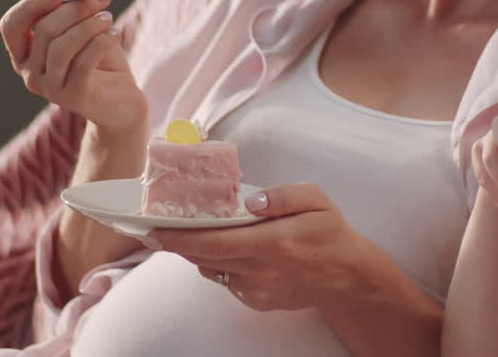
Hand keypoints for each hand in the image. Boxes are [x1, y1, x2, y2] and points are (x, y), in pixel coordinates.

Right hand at [0, 0, 145, 132]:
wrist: (122, 100)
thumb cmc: (98, 61)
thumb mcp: (78, 29)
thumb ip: (57, 8)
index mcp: (24, 56)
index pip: (11, 26)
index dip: (31, 5)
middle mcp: (30, 74)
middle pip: (43, 32)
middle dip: (73, 9)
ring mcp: (50, 89)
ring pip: (61, 47)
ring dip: (88, 25)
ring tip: (108, 16)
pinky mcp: (74, 97)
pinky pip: (83, 62)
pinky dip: (100, 42)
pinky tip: (115, 33)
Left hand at [150, 183, 376, 312]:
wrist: (346, 277)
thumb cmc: (329, 232)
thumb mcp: (316, 200)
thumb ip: (282, 196)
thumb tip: (249, 200)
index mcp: (274, 243)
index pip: (216, 241)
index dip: (181, 237)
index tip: (153, 228)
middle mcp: (262, 270)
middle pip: (205, 257)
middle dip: (175, 243)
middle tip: (152, 227)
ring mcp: (257, 290)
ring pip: (211, 269)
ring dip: (193, 252)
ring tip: (178, 233)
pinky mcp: (255, 300)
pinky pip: (224, 279)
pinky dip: (214, 262)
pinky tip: (217, 247)